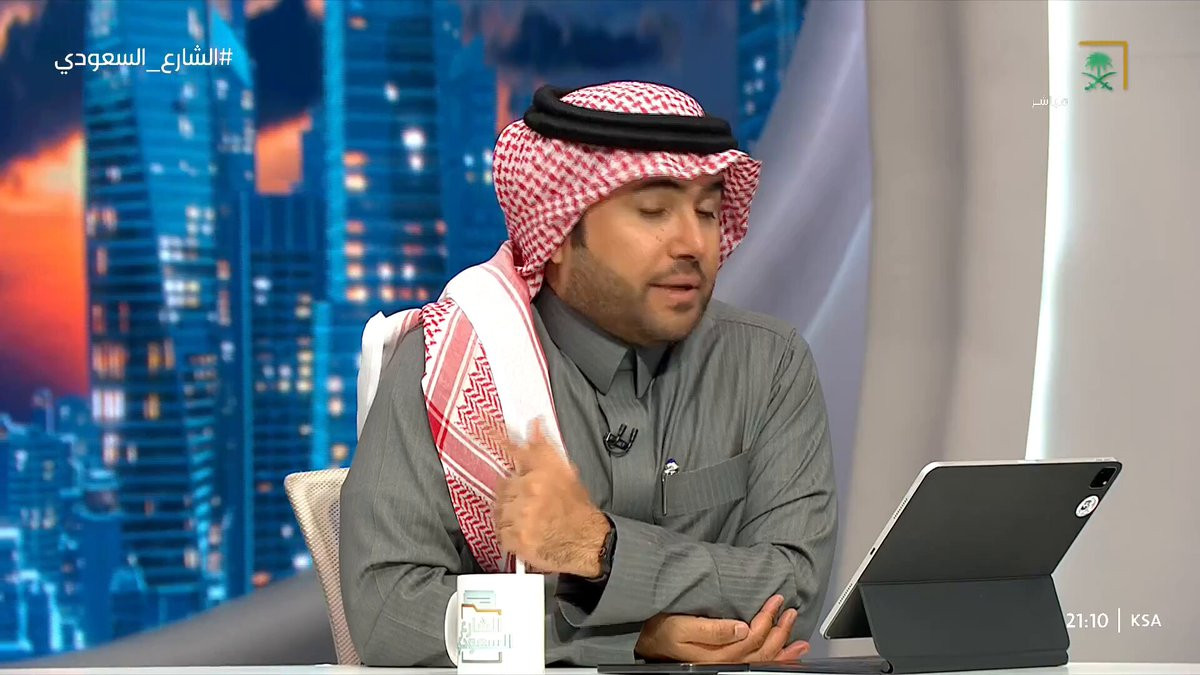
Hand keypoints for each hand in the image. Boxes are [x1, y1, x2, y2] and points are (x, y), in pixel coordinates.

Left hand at [492, 418, 609, 577]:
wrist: (586, 541)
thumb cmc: (577, 508)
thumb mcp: (566, 472)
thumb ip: (545, 448)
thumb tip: (534, 423)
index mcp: (540, 473)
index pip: (513, 451)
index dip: (495, 437)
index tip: (482, 424)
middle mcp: (529, 492)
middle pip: (503, 486)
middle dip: (513, 493)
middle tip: (530, 502)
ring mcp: (521, 516)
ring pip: (500, 510)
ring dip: (510, 514)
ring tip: (530, 519)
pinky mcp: (516, 539)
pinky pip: (500, 532)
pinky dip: (510, 534)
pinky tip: (526, 532)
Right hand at [635, 594, 810, 663]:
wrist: (648, 644)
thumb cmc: (663, 631)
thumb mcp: (682, 626)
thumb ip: (713, 629)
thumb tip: (742, 628)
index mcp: (718, 654)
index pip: (752, 637)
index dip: (767, 618)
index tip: (776, 601)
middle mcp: (727, 664)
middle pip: (762, 650)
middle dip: (779, 630)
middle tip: (789, 611)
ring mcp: (728, 667)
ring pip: (764, 660)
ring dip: (783, 647)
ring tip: (799, 637)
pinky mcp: (727, 665)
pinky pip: (758, 666)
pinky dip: (778, 661)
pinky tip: (788, 654)